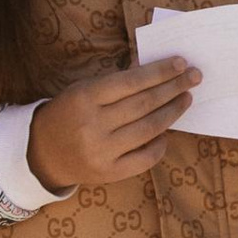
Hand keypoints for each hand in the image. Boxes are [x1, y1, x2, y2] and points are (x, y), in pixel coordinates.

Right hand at [27, 60, 194, 190]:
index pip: (131, 82)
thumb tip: (154, 64)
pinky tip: (167, 130)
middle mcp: (94, 125)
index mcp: (85, 98)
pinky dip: (160, 143)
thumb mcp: (85, 89)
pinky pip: (145, 157)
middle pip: (144, 104)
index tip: (182, 63)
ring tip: (186, 98)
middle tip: (195, 77)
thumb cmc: (69, 113)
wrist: (42, 153)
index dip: (159, 72)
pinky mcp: (109, 173)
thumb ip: (118, 79)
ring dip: (173, 112)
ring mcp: (102, 152)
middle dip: (174, 88)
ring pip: (149, 129)